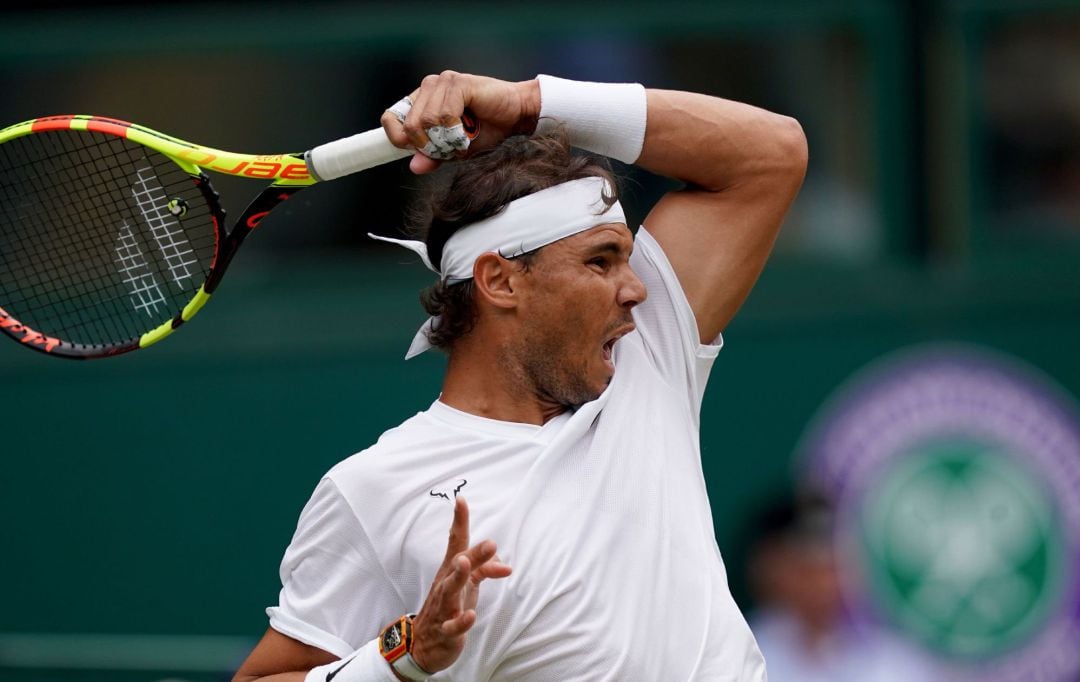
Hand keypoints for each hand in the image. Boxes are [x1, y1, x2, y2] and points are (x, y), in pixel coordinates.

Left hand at [380, 71, 540, 173]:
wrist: (516, 115)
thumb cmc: (488, 128)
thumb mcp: (456, 150)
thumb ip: (435, 155)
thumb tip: (414, 167)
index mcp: (422, 101)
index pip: (392, 117)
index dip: (400, 138)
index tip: (420, 150)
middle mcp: (428, 87)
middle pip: (410, 125)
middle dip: (430, 145)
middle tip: (451, 147)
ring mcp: (442, 82)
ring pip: (426, 121)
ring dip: (446, 139)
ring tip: (463, 138)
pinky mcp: (457, 83)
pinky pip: (444, 115)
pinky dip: (456, 130)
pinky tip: (468, 130)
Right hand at [409, 496, 511, 673]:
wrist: (422, 645)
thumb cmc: (448, 608)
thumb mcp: (468, 586)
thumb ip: (484, 569)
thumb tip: (504, 562)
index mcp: (451, 572)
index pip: (455, 543)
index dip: (459, 522)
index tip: (461, 500)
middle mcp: (445, 586)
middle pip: (458, 565)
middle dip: (473, 554)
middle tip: (491, 543)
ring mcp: (444, 608)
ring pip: (450, 591)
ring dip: (458, 577)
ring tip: (465, 564)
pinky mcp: (446, 632)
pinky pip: (453, 627)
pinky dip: (461, 622)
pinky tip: (471, 615)